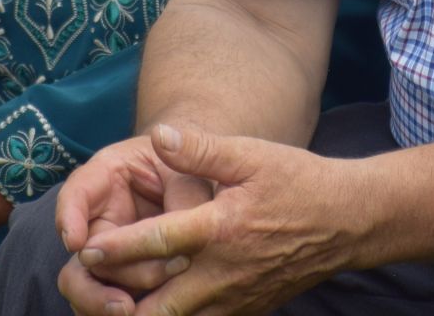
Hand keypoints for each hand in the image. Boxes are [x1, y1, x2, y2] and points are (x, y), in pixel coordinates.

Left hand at [72, 124, 366, 315]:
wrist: (347, 222)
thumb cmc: (298, 181)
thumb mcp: (251, 155)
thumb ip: (201, 148)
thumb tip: (158, 135)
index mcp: (220, 229)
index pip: (158, 243)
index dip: (117, 249)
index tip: (86, 251)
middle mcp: (223, 273)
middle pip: (158, 307)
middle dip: (121, 303)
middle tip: (92, 290)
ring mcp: (235, 299)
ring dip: (145, 313)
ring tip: (116, 301)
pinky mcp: (246, 310)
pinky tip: (156, 304)